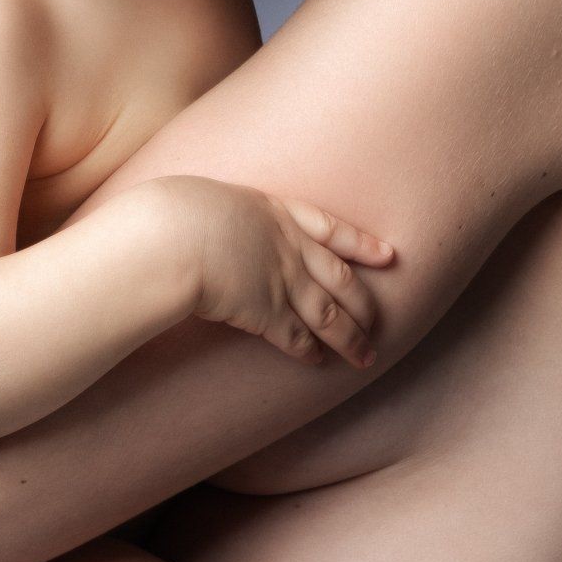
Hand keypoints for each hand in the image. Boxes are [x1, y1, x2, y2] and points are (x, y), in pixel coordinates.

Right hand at [151, 178, 394, 367]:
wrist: (174, 236)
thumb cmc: (176, 213)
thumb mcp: (209, 201)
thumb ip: (227, 217)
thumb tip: (216, 225)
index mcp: (276, 212)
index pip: (331, 230)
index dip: (363, 244)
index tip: (388, 255)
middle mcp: (289, 247)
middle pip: (341, 279)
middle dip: (364, 304)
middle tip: (381, 322)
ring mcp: (282, 280)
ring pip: (329, 315)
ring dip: (350, 339)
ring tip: (364, 357)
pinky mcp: (266, 312)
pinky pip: (296, 336)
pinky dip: (309, 350)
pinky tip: (317, 361)